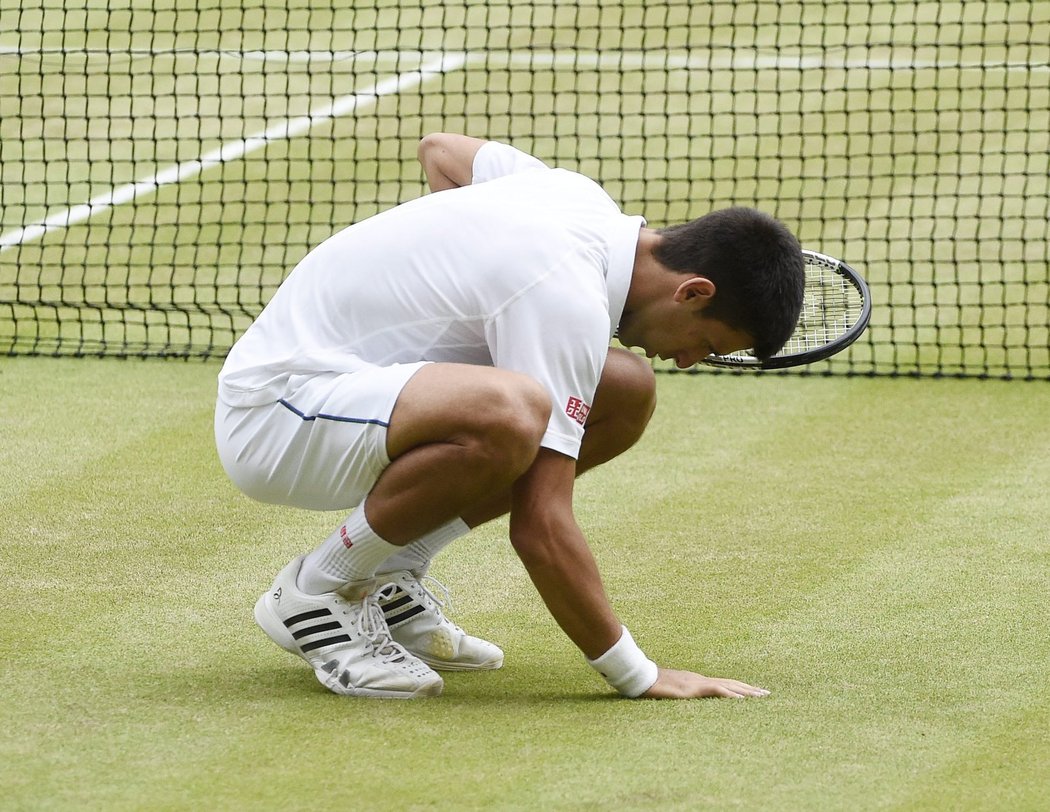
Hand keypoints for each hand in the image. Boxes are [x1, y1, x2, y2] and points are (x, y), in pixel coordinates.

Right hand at [642, 667, 770, 698]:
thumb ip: (676, 693)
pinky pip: (715, 691)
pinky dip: (730, 695)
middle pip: (729, 683)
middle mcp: (700, 680)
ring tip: (761, 696)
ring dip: (745, 691)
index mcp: (696, 681)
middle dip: (748, 689)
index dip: (738, 687)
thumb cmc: (650, 685)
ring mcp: (697, 683)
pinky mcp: (692, 689)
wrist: (639, 677)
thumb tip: (680, 697)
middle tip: (766, 694)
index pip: (722, 684)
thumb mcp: (667, 692)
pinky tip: (742, 700)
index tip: (753, 692)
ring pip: (727, 685)